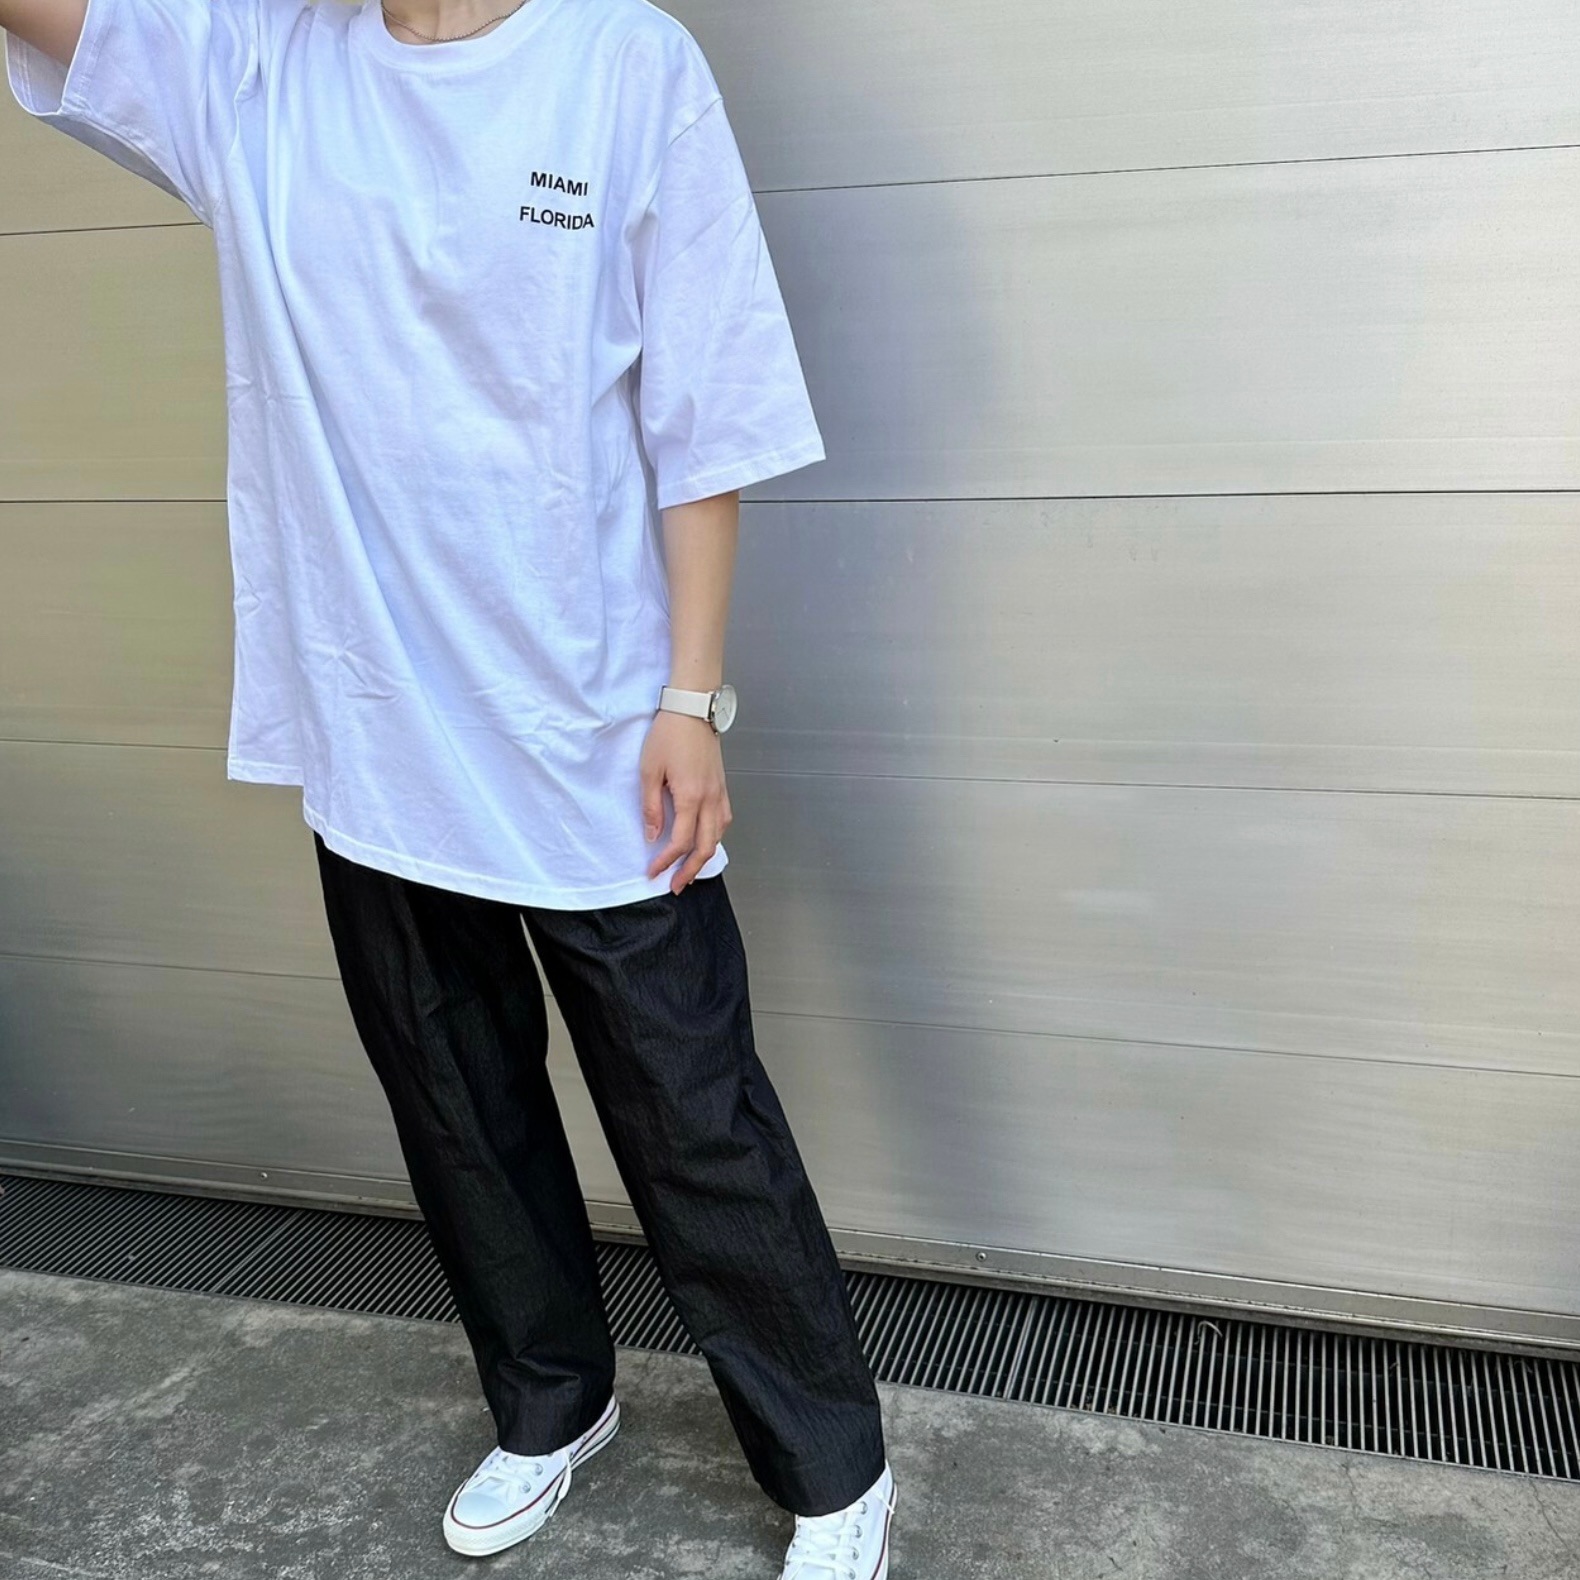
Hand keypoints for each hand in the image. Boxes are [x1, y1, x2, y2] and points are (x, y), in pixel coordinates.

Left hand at [640, 709, 732, 891]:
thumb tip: (652, 835)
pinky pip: (724, 820)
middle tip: (676, 885)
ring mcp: (720, 792)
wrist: (693, 708)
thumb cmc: (669, 734)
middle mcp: (710, 799)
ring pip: (718, 835)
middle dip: (690, 870)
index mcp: (691, 797)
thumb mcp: (649, 770)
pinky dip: (715, 836)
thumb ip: (651, 806)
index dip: (666, 862)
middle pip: (705, 846)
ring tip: (691, 870)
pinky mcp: (722, 785)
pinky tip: (705, 840)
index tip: (653, 872)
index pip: (680, 842)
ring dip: (705, 856)